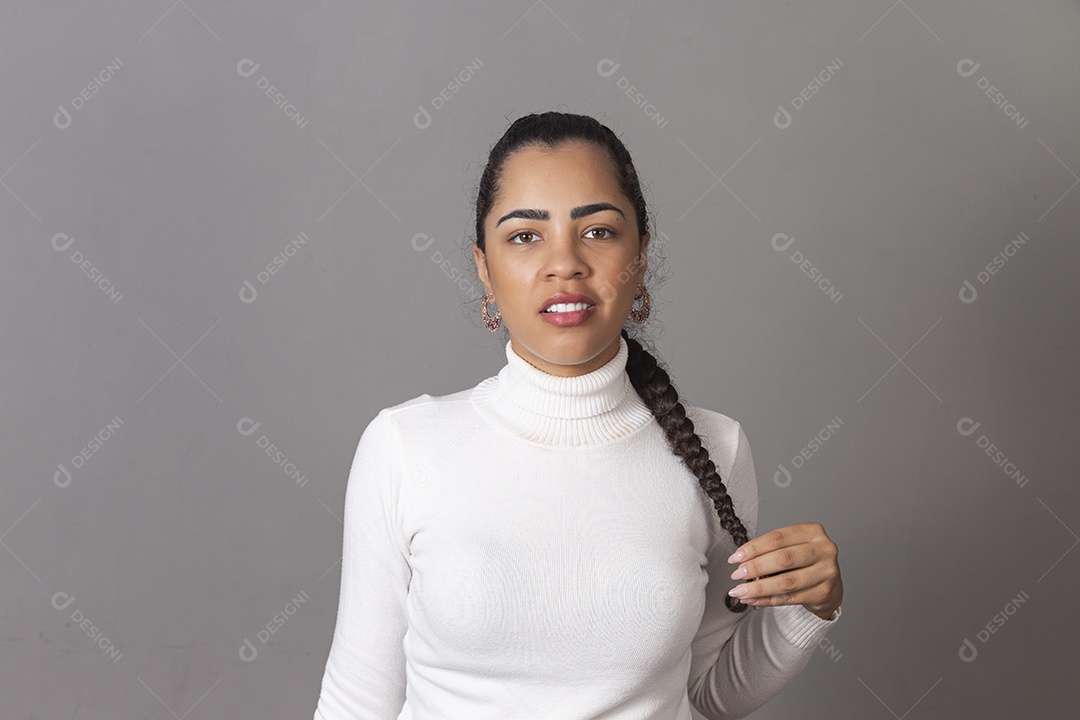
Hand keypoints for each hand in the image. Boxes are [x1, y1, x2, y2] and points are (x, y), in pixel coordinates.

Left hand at [725, 522, 842, 620]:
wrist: (830, 584)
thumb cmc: (805, 561)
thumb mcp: (792, 546)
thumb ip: (771, 550)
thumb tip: (741, 560)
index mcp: (813, 532)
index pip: (778, 538)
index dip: (754, 548)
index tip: (735, 557)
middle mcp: (824, 550)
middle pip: (783, 559)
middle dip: (755, 567)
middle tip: (736, 574)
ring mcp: (827, 572)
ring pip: (787, 582)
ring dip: (759, 588)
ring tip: (740, 591)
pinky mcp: (824, 593)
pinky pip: (790, 598)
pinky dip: (767, 600)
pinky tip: (752, 599)